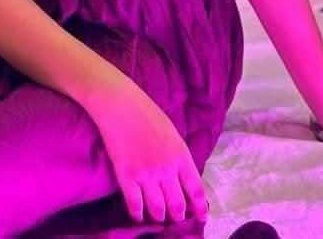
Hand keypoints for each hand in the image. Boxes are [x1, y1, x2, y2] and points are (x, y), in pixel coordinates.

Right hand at [92, 86, 208, 225]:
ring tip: (159, 217)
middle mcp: (166, 169)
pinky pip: (134, 205)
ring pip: (157, 210)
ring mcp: (146, 175)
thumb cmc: (147, 113)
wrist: (120, 105)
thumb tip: (181, 178)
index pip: (196, 190)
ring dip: (160, 217)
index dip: (200, 209)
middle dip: (178, 217)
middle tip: (176, 218)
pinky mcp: (126, 177)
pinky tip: (139, 215)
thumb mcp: (172, 133)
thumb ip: (178, 157)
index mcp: (181, 156)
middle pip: (177, 206)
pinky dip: (138, 214)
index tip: (201, 218)